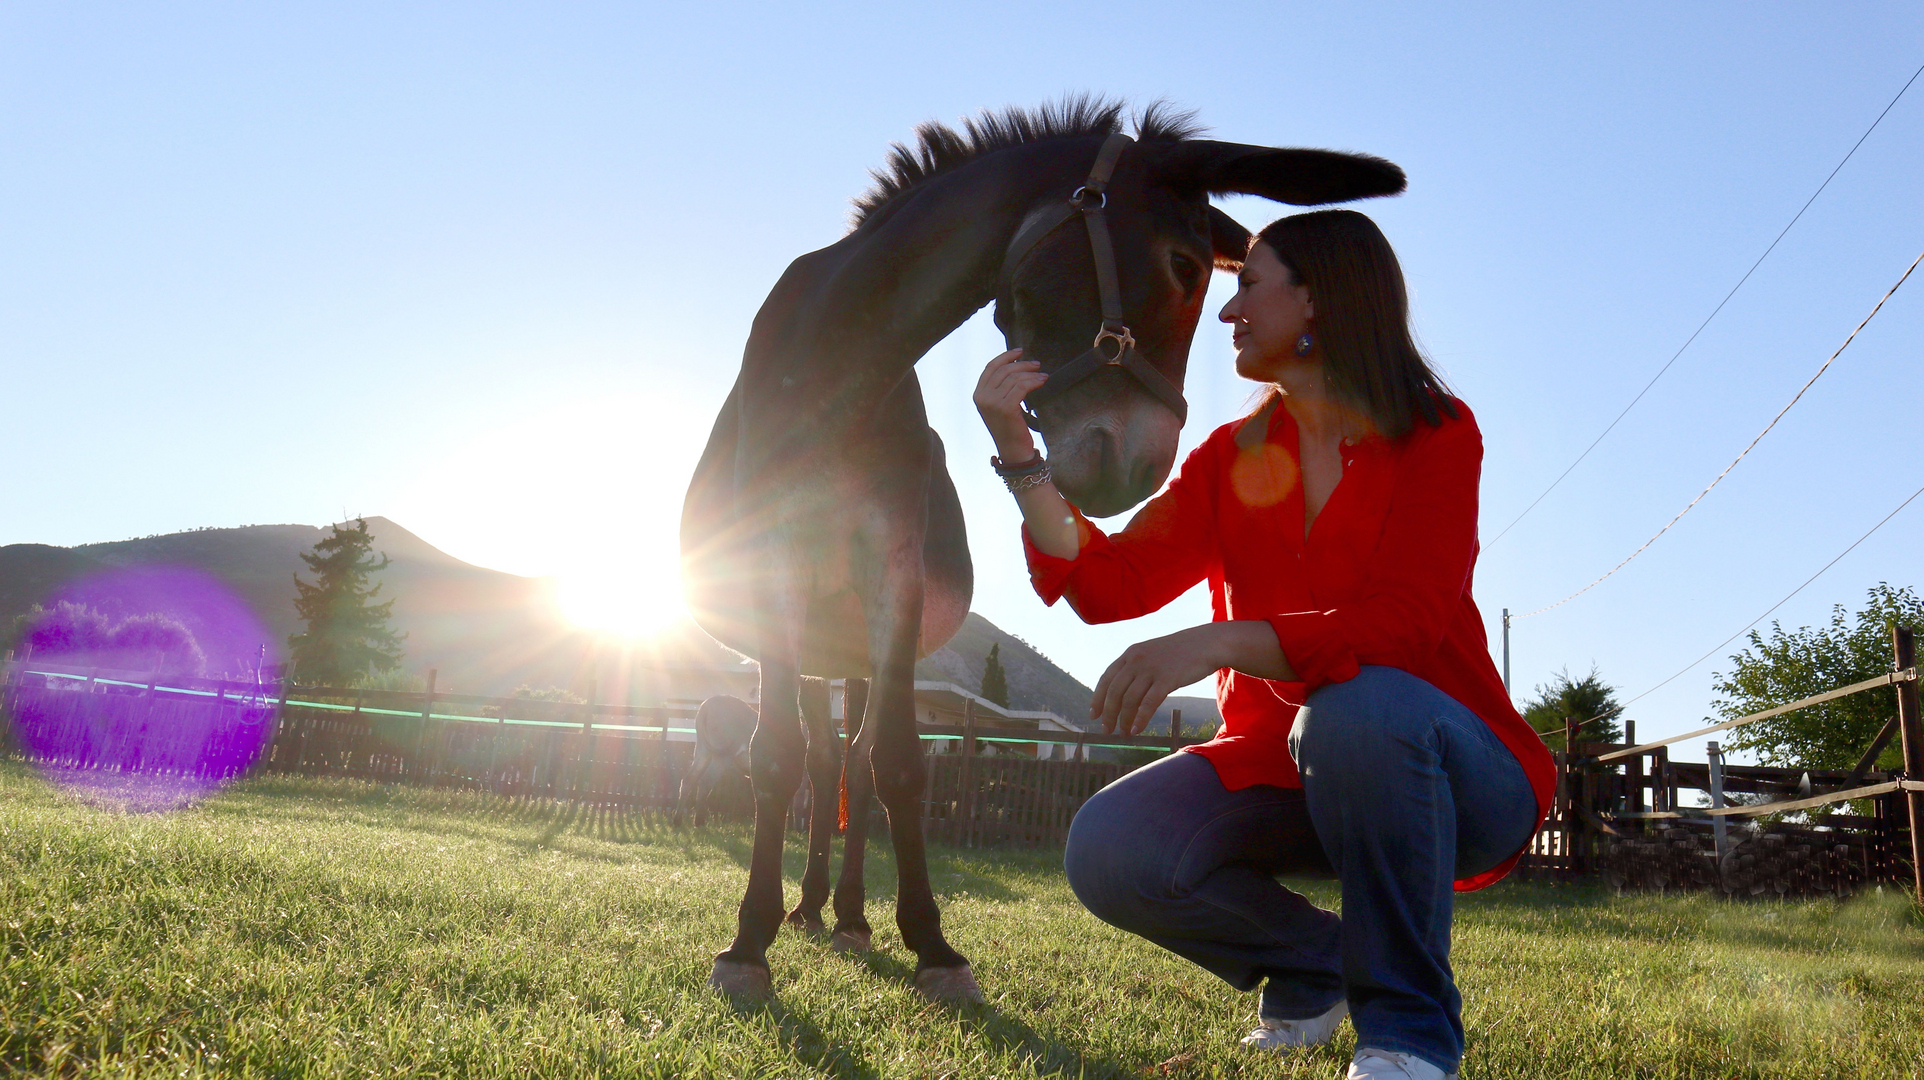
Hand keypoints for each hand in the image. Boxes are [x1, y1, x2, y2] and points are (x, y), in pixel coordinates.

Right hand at [973, 349, 1045, 459]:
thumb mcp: (999, 405)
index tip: (1020, 352)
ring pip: (1015, 378)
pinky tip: (1042, 382)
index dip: (1006, 356)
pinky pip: (1022, 387)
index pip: (990, 367)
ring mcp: (993, 403)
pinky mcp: (1006, 408)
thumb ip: (1000, 388)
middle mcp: (982, 397)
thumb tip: (1016, 365)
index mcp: (978, 394)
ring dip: (1031, 374)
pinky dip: (1034, 382)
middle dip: (1022, 364)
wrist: (1013, 451)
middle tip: (1037, 365)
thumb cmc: (1010, 427)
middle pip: (1004, 370)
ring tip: (1043, 375)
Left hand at [1090, 624, 1230, 735]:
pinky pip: (1148, 703)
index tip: (1093, 715)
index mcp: (1130, 654)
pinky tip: (1136, 730)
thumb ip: (1136, 668)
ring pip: (1129, 700)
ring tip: (1123, 733)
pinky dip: (1140, 719)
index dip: (1097, 699)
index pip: (1106, 679)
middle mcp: (1136, 660)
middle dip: (1108, 714)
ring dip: (1123, 720)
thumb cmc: (1178, 653)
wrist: (1205, 644)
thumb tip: (1123, 693)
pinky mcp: (1167, 679)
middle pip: (1114, 692)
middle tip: (1106, 730)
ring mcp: (1151, 669)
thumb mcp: (1151, 654)